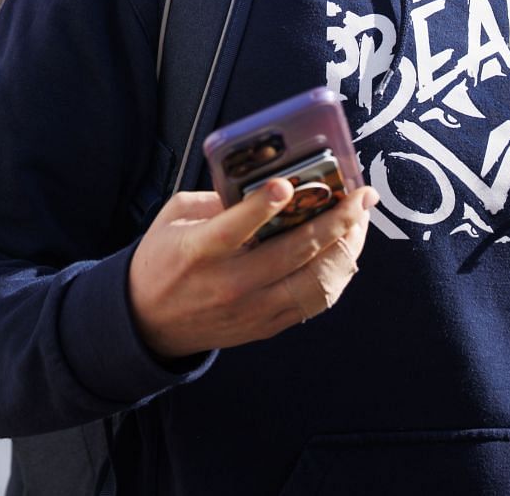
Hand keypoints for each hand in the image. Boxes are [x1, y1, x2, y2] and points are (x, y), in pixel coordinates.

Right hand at [127, 179, 378, 360]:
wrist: (149, 321)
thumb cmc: (163, 259)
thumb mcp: (174, 217)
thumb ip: (217, 200)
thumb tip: (267, 183)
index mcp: (199, 251)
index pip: (235, 228)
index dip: (262, 205)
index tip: (287, 184)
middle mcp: (230, 283)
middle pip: (293, 252)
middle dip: (336, 221)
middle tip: (361, 197)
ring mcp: (252, 308)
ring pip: (315, 282)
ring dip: (346, 250)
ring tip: (360, 223)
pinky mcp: (266, 325)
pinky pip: (314, 302)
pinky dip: (336, 275)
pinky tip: (346, 253)